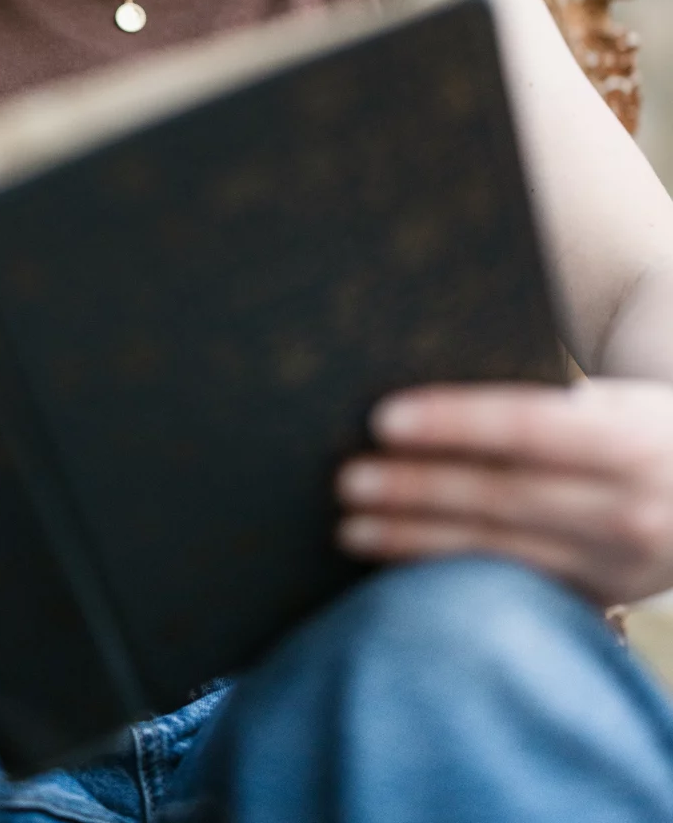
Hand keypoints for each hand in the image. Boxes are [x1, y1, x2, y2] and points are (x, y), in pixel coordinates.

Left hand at [335, 380, 672, 605]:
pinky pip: (511, 587)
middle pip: (501, 495)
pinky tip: (398, 563)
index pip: (527, 425)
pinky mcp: (600, 597)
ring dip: (415, 541)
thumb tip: (431, 391)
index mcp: (631, 436)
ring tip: (351, 527)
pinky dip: (449, 574)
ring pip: (498, 552)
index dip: (453, 421)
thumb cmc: (646, 425)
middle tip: (346, 480)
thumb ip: (549, 402)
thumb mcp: (619, 402)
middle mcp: (629, 506)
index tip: (382, 419)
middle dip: (416, 488)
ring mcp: (616, 564)